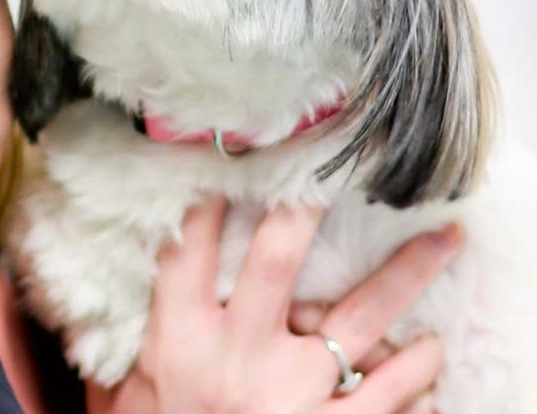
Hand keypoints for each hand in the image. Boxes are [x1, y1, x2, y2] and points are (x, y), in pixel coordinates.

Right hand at [84, 195, 462, 413]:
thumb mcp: (117, 398)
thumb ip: (120, 346)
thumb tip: (91, 296)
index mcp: (180, 342)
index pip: (190, 250)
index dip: (210, 196)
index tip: (233, 149)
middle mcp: (239, 358)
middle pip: (278, 261)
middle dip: (308, 206)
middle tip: (346, 162)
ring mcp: (293, 396)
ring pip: (360, 320)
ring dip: (407, 276)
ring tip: (445, 239)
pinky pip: (388, 394)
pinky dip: (417, 372)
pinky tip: (432, 351)